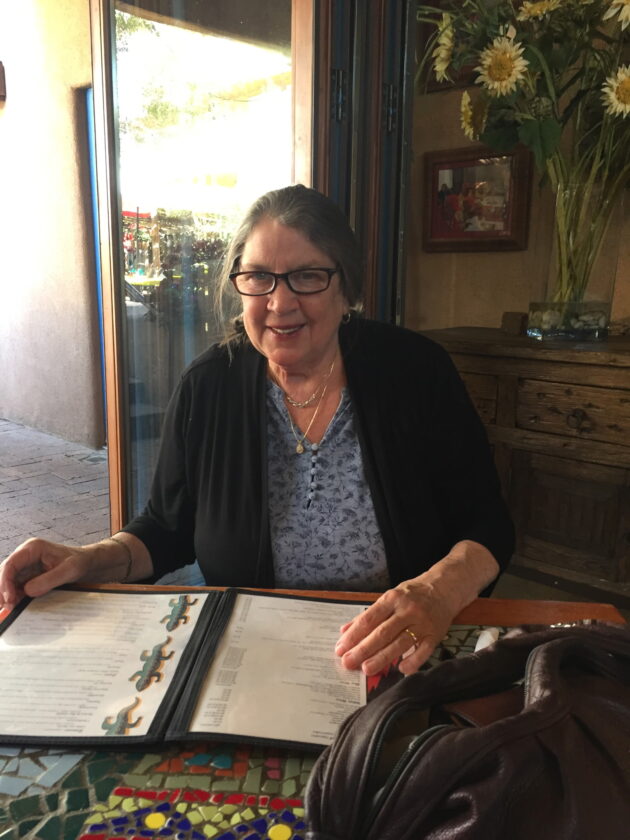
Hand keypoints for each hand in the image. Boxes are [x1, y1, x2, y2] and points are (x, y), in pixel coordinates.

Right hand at [0, 538, 93, 609]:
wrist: (85, 563)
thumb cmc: (79, 561)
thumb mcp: (69, 570)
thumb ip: (49, 580)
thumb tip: (28, 591)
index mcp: (32, 548)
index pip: (11, 564)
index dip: (5, 582)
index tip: (9, 598)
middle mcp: (25, 555)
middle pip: (5, 573)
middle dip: (3, 591)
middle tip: (7, 608)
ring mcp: (25, 566)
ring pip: (8, 581)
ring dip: (7, 595)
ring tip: (10, 609)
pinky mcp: (28, 576)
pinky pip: (15, 587)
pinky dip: (14, 597)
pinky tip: (16, 606)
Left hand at [334, 577, 454, 676]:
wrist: (445, 587)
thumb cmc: (413, 594)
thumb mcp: (390, 597)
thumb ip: (368, 615)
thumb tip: (345, 631)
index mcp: (392, 598)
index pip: (369, 619)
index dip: (353, 635)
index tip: (341, 648)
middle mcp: (406, 610)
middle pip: (382, 633)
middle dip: (363, 649)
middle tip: (348, 663)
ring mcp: (422, 623)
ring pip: (399, 643)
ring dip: (382, 658)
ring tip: (366, 669)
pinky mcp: (435, 634)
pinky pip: (423, 651)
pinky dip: (412, 661)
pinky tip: (401, 670)